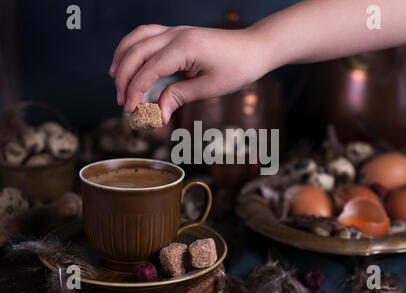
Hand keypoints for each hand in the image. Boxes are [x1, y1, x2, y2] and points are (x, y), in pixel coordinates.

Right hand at [109, 25, 267, 123]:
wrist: (253, 49)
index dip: (135, 90)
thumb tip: (158, 112)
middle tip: (122, 101)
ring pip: (137, 38)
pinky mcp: (177, 34)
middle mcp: (176, 34)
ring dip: (122, 58)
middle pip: (137, 52)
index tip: (129, 109)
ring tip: (115, 79)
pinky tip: (128, 60)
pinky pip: (146, 35)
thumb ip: (179, 96)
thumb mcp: (209, 87)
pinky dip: (132, 47)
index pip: (149, 69)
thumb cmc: (237, 67)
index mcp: (185, 47)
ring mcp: (175, 31)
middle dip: (125, 77)